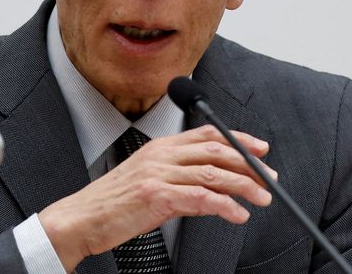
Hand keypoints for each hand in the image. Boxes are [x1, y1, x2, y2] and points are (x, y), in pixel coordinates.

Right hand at [38, 124, 276, 271]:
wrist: (81, 218)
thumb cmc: (113, 203)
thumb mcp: (148, 180)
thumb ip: (178, 177)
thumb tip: (211, 186)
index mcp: (160, 146)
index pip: (207, 134)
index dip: (238, 139)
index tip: (260, 149)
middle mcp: (162, 155)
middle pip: (216, 151)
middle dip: (249, 164)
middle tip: (270, 178)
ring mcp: (159, 174)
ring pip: (213, 174)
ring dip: (244, 186)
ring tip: (262, 198)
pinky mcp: (157, 196)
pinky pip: (200, 199)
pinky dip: (225, 206)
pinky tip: (238, 215)